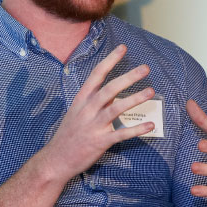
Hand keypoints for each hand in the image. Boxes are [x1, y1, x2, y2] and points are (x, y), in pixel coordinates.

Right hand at [42, 44, 155, 182]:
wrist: (56, 159)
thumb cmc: (68, 135)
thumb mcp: (76, 112)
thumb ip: (92, 101)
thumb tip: (110, 91)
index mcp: (82, 100)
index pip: (97, 75)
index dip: (110, 60)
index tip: (123, 48)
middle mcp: (88, 110)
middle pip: (110, 88)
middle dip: (128, 77)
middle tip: (145, 68)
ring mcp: (94, 126)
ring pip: (116, 108)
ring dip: (135, 99)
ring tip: (150, 91)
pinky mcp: (100, 141)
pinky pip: (121, 134)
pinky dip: (137, 130)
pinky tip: (150, 125)